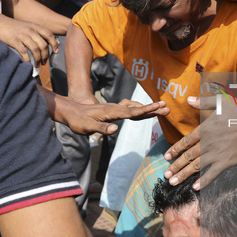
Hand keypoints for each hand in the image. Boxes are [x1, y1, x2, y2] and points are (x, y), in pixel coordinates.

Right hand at [0, 17, 58, 66]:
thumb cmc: (15, 27)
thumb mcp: (28, 26)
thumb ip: (37, 34)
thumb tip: (46, 46)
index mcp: (35, 26)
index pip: (49, 35)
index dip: (54, 44)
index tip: (56, 52)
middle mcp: (30, 30)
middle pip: (43, 45)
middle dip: (45, 56)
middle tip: (44, 63)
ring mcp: (22, 35)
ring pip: (35, 50)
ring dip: (38, 59)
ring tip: (37, 65)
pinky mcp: (14, 41)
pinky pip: (24, 52)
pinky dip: (28, 60)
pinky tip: (28, 64)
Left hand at [40, 86, 169, 134]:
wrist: (69, 110)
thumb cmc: (78, 120)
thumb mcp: (87, 127)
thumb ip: (101, 128)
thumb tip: (115, 129)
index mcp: (112, 112)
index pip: (132, 112)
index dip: (146, 110)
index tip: (159, 108)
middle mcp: (115, 108)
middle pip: (137, 109)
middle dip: (153, 108)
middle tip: (167, 107)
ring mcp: (115, 109)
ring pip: (135, 108)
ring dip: (148, 108)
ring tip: (162, 108)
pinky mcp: (113, 110)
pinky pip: (130, 109)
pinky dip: (139, 108)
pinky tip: (144, 110)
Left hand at [164, 96, 236, 188]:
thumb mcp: (222, 101)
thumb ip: (203, 102)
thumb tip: (188, 100)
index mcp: (205, 129)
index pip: (186, 141)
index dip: (175, 149)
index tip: (166, 156)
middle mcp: (208, 143)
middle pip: (188, 156)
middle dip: (175, 166)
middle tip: (165, 174)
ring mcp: (217, 154)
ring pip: (196, 166)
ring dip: (183, 175)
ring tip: (172, 182)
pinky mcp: (227, 162)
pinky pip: (212, 174)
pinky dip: (203, 181)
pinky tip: (194, 187)